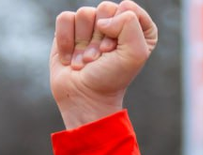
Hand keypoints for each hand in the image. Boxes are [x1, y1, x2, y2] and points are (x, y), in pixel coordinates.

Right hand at [50, 2, 157, 129]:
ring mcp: (91, 27)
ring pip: (85, 13)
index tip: (117, 51)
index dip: (121, 30)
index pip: (129, 8)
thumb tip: (102, 21)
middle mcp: (115, 24)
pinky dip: (66, 41)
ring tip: (86, 61)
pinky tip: (71, 58)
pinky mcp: (70, 30)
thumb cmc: (112, 79)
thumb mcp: (135, 54)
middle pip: (105, 8)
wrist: (84, 98)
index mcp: (137, 30)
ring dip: (84, 43)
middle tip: (101, 58)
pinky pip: (65, 19)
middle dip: (101, 37)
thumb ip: (130, 24)